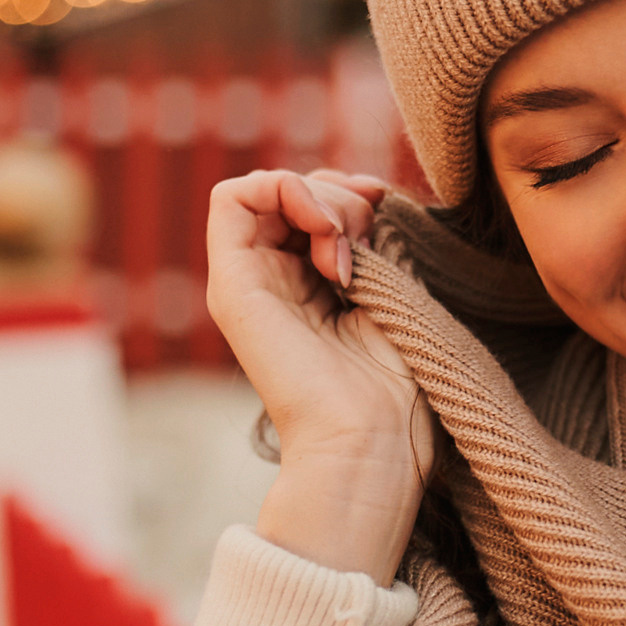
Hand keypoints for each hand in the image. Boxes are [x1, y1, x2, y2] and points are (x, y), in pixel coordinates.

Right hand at [203, 166, 434, 581]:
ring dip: (319, 198)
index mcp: (308, 286)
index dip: (350, 191)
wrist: (372, 438)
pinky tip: (325, 233)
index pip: (314, 202)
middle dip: (340, 196)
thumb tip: (369, 189)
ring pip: (265, 187)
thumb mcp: (390, 289)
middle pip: (291, 190)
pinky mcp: (231, 286)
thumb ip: (370, 239)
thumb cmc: (394, 386)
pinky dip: (285, 190)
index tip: (385, 213)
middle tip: (366, 243)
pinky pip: (231, 197)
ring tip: (347, 252)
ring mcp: (248, 282)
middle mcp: (273, 281)